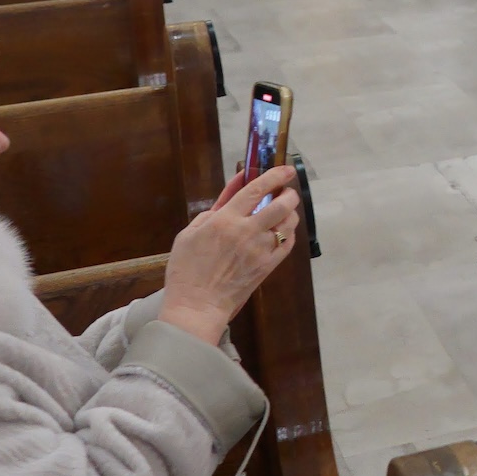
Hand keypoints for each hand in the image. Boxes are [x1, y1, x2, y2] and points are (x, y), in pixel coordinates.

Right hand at [159, 165, 301, 344]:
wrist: (196, 306)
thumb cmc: (186, 270)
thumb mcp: (188, 234)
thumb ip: (212, 211)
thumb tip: (232, 193)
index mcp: (225, 220)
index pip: (256, 190)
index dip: (274, 176)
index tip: (285, 169)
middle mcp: (247, 232)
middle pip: (281, 205)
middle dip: (288, 194)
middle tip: (286, 191)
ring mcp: (260, 250)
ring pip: (288, 224)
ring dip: (290, 213)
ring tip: (284, 211)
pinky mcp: (268, 267)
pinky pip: (288, 245)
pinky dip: (289, 234)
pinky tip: (283, 232)